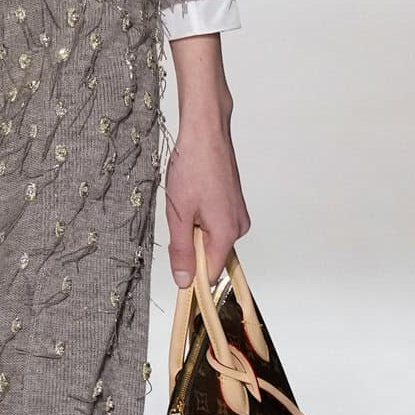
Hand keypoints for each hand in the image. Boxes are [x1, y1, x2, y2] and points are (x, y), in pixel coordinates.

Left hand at [164, 33, 250, 287]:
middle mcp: (239, 228)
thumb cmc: (192, 168)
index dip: (191, 274)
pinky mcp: (235, 205)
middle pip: (212, 256)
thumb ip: (181, 250)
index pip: (211, 274)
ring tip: (186, 203)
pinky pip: (216, 224)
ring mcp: (239, 215)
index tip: (175, 264)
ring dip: (195, 229)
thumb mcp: (179, 214)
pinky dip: (201, 218)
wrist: (206, 133)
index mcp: (227, 233)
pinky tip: (193, 198)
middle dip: (191, 246)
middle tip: (179, 217)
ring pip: (212, 239)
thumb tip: (183, 282)